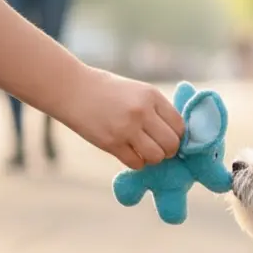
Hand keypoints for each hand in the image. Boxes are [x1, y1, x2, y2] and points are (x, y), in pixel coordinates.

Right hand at [61, 68, 185, 168]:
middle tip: (158, 148)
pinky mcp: (111, 143)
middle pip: (171, 144)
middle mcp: (141, 111)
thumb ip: (157, 110)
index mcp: (151, 96)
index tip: (169, 137)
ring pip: (156, 156)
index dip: (177, 136)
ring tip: (143, 150)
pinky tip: (130, 153)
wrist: (73, 89)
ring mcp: (126, 128)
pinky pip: (136, 163)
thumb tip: (178, 135)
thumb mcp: (138, 91)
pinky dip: (137, 162)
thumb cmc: (108, 91)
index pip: (180, 126)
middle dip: (168, 150)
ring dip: (153, 158)